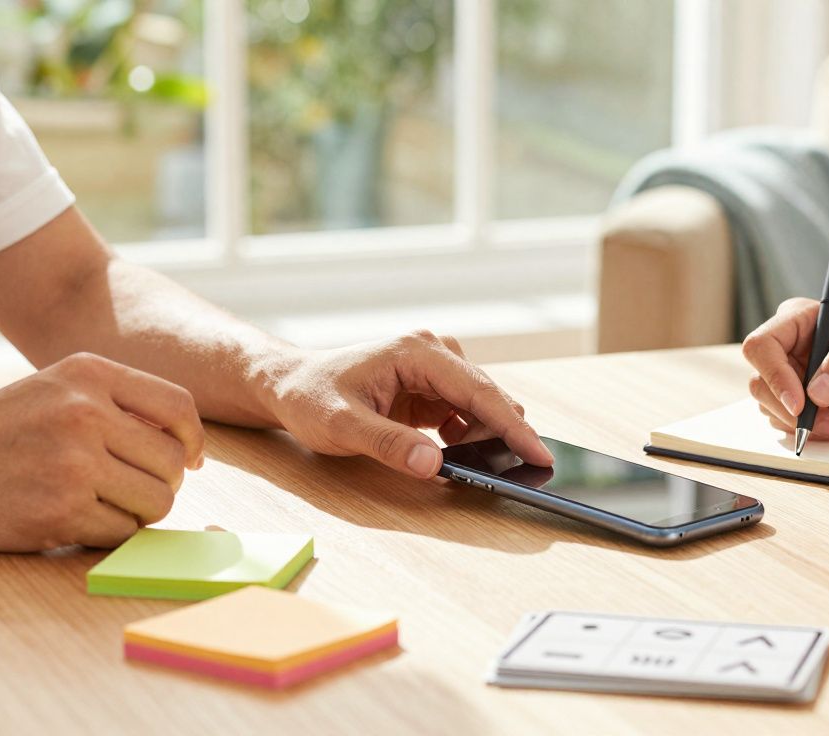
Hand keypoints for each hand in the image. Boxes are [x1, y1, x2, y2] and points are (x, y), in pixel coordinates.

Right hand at [0, 353, 203, 551]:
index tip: (191, 459)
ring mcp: (74, 463)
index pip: (179, 405)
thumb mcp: (55, 390)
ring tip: (103, 502)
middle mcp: (85, 412)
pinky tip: (78, 518)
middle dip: (162, 482)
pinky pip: (123, 532)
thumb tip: (191, 446)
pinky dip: (110, 533)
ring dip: (139, 511)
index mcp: (88, 373)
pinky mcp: (61, 511)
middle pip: (173, 461)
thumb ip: (119, 404)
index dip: (194, 439)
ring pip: (157, 501)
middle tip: (131, 488)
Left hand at [267, 330, 552, 477]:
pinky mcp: (432, 387)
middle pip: (488, 398)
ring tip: (466, 466)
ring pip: (482, 407)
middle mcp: (433, 353)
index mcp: (418, 352)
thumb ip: (388, 444)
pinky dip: (468, 438)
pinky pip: (467, 414)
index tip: (539, 454)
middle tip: (507, 475)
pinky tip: (452, 455)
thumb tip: (434, 465)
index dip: (512, 426)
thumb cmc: (310, 397)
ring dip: (483, 438)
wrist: (289, 384)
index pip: (479, 391)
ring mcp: (435, 369)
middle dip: (502, 436)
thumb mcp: (341, 426)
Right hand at [742, 298, 828, 438]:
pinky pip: (794, 426)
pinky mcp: (808, 406)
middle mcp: (791, 349)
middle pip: (761, 383)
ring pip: (774, 409)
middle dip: (794, 411)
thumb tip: (817, 391)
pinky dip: (823, 431)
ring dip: (814, 424)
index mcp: (800, 320)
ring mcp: (796, 379)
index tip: (801, 404)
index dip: (774, 376)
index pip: (762, 345)